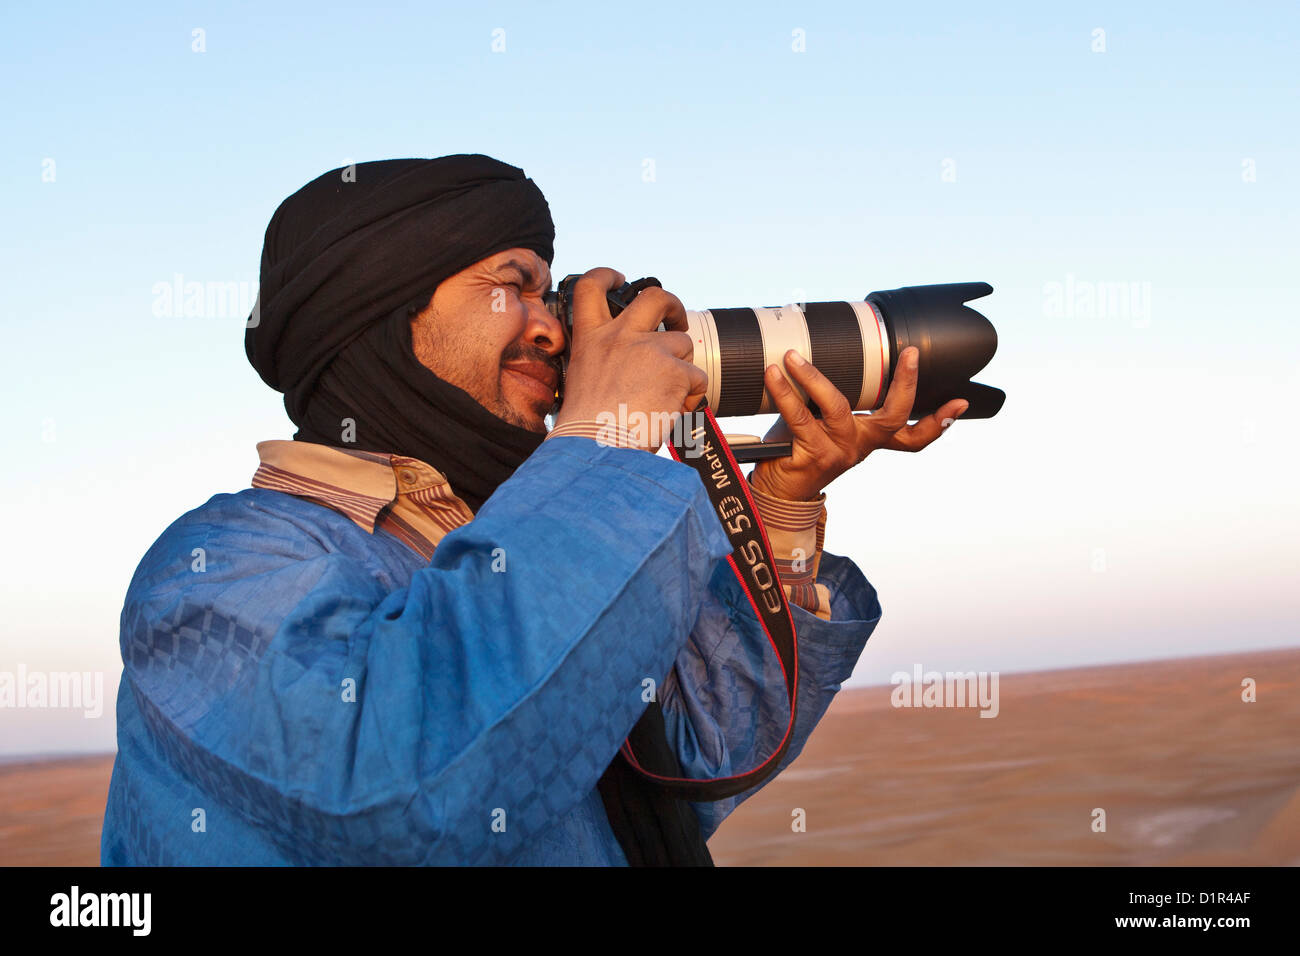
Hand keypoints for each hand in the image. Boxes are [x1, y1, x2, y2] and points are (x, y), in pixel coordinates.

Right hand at [552, 268, 706, 450]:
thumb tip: (631, 368)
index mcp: (591, 339)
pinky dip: (692, 395)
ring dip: (682, 367)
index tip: (618, 278)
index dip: (606, 275)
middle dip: (672, 304)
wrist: (596, 449)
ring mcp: (649, 350)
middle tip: (676, 321)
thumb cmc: (587, 428)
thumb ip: (605, 362)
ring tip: (668, 395)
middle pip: (654, 297)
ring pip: (683, 344)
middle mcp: (619, 337)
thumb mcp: (582, 380)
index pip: (591, 286)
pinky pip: (697, 378)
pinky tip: (675, 411)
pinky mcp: (675, 371)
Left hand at [748, 346, 969, 500]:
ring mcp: (839, 451)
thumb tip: (816, 350)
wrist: (776, 493)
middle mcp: (859, 445)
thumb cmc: (797, 450)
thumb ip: (828, 398)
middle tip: (911, 355)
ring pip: (837, 406)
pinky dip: (785, 392)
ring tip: (793, 356)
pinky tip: (775, 374)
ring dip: (813, 376)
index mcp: (869, 439)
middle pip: (894, 417)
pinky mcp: (814, 455)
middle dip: (906, 384)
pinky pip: (800, 417)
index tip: (960, 402)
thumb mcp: (821, 422)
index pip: (912, 436)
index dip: (938, 422)